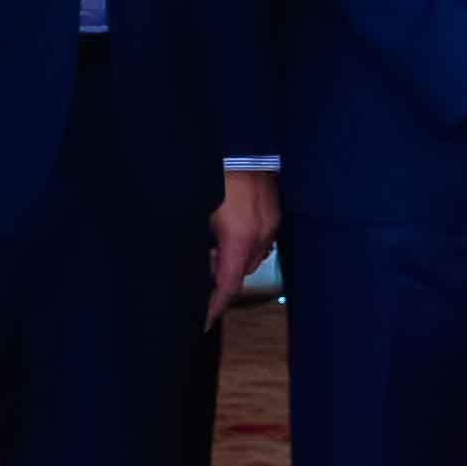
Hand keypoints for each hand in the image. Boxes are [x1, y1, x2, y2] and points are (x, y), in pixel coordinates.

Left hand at [205, 169, 281, 318]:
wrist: (241, 142)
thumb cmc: (215, 173)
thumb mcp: (195, 212)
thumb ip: (197, 243)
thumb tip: (193, 264)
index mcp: (239, 239)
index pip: (226, 286)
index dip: (214, 307)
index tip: (204, 323)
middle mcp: (260, 235)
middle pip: (240, 272)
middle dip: (220, 278)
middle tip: (198, 273)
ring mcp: (270, 222)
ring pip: (251, 255)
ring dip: (232, 258)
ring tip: (211, 246)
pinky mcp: (273, 210)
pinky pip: (259, 238)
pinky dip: (244, 242)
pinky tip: (228, 228)